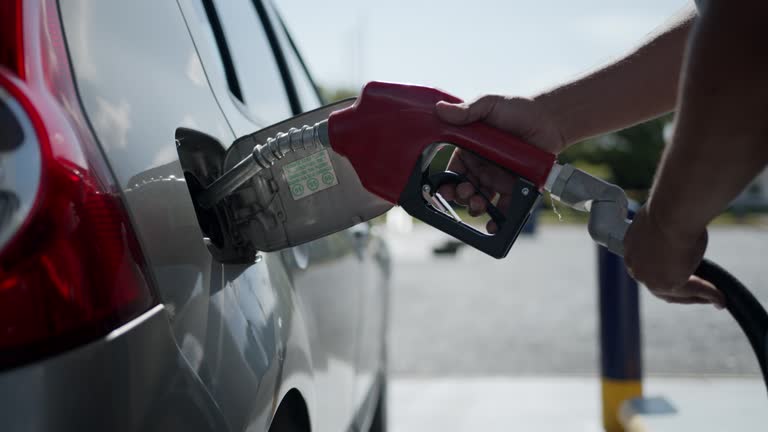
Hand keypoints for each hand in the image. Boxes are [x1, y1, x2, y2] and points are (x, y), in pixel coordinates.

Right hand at [434, 95, 564, 231]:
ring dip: (475, 207)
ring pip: (481, 200)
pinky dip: (498, 221)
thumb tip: (440, 110)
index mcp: (470, 150)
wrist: (550, 119)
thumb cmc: (518, 109)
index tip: (445, 188)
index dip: (447, 181)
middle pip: (465, 189)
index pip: (453, 171)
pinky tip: (493, 227)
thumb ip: (466, 111)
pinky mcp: (516, 188)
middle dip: (461, 196)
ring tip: (479, 205)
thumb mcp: (489, 105)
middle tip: (466, 194)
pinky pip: (505, 208)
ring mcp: (498, 179)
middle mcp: (482, 168)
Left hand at [624, 205, 724, 307]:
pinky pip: (690, 290)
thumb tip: (681, 238)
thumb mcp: (664, 222)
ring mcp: (648, 277)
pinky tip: (719, 297)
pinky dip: (707, 293)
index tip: (681, 275)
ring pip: (674, 292)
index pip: (646, 265)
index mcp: (631, 246)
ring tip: (714, 297)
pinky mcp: (666, 284)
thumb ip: (667, 235)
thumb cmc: (670, 209)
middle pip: (657, 284)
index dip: (664, 272)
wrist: (671, 213)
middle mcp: (635, 265)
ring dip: (695, 295)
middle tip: (698, 294)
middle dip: (680, 290)